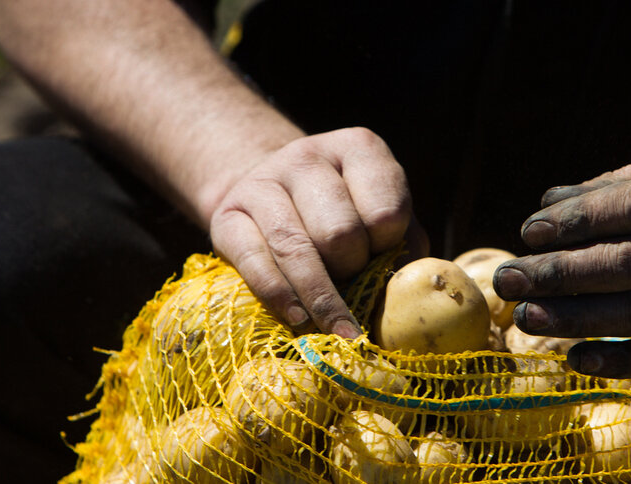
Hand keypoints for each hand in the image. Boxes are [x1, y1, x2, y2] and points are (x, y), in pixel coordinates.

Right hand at [210, 127, 427, 336]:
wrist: (274, 196)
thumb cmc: (347, 213)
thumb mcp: (384, 217)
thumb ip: (403, 248)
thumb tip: (404, 295)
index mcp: (359, 149)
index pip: (386, 210)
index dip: (389, 247)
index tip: (384, 261)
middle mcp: (307, 156)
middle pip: (339, 232)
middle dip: (352, 270)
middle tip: (355, 285)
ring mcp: (262, 182)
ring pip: (296, 250)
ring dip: (321, 298)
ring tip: (338, 329)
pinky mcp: (226, 216)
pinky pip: (255, 264)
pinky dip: (281, 298)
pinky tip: (299, 319)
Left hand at [494, 147, 630, 377]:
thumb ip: (630, 182)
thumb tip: (551, 200)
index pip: (630, 208)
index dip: (573, 222)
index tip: (528, 231)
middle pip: (625, 264)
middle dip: (557, 273)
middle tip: (508, 278)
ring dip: (575, 318)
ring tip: (526, 318)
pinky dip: (620, 362)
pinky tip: (576, 358)